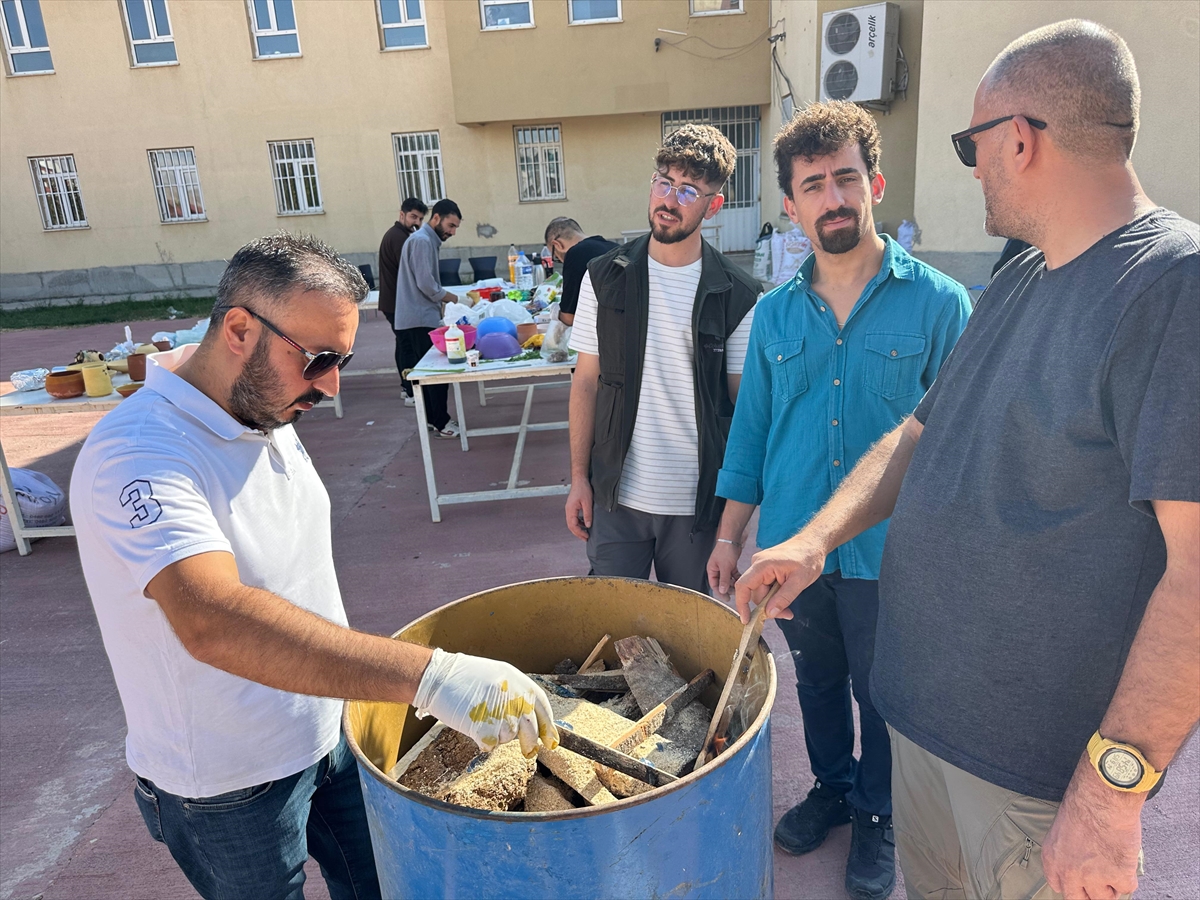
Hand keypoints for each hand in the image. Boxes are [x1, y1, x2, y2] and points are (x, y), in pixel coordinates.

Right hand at [413, 649, 558, 757]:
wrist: (439, 676)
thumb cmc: (466, 676)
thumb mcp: (500, 676)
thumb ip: (518, 694)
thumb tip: (532, 719)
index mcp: (521, 683)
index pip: (543, 708)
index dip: (549, 727)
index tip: (552, 741)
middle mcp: (515, 698)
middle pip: (531, 729)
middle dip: (531, 742)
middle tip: (529, 750)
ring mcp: (501, 714)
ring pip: (509, 738)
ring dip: (499, 736)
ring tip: (483, 719)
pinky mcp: (486, 728)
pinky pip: (491, 744)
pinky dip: (484, 741)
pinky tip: (473, 726)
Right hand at [565, 480, 592, 540]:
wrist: (580, 480)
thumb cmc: (583, 489)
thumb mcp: (587, 503)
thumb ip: (587, 515)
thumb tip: (588, 526)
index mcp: (570, 510)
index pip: (573, 526)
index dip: (579, 533)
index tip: (586, 537)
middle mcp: (568, 510)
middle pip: (571, 526)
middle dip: (578, 533)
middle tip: (586, 538)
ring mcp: (569, 509)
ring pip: (572, 523)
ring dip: (578, 529)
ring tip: (585, 533)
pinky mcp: (572, 507)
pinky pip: (574, 518)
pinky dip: (578, 523)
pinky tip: (584, 524)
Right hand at [707, 541, 741, 599]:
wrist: (732, 539)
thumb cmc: (725, 550)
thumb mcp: (725, 566)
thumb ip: (723, 579)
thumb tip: (722, 591)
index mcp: (711, 570)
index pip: (714, 585)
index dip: (720, 592)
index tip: (726, 598)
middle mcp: (717, 570)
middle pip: (721, 583)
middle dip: (727, 588)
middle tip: (735, 593)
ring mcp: (724, 568)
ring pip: (728, 580)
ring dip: (732, 584)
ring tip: (739, 587)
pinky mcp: (730, 565)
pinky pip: (733, 575)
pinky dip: (736, 578)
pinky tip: (741, 580)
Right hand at [733, 537, 826, 623]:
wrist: (813, 544)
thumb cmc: (808, 558)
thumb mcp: (800, 581)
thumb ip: (784, 598)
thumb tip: (769, 613)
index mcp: (762, 564)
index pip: (743, 586)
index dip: (742, 604)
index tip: (747, 620)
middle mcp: (757, 564)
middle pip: (755, 593)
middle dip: (768, 608)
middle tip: (787, 614)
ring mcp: (761, 566)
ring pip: (761, 593)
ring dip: (773, 603)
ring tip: (789, 608)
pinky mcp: (765, 570)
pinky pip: (765, 588)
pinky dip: (774, 596)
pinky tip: (786, 598)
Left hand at [1043, 755, 1143, 898]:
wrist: (1101, 799)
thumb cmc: (1083, 803)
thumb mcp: (1063, 828)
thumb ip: (1069, 850)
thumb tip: (1081, 860)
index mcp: (1052, 858)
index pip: (1058, 885)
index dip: (1072, 884)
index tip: (1082, 881)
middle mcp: (1069, 872)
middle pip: (1078, 899)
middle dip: (1091, 893)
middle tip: (1101, 883)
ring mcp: (1093, 878)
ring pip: (1104, 898)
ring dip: (1111, 885)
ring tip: (1114, 865)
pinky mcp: (1117, 876)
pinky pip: (1126, 887)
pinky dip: (1129, 875)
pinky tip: (1125, 857)